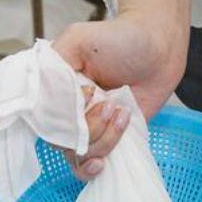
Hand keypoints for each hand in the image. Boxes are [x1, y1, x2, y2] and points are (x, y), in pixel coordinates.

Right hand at [53, 0, 191, 179]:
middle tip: (109, 103)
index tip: (88, 93)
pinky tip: (111, 150)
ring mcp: (87, 127)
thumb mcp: (77, 41)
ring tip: (121, 111)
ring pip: (79, 154)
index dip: (64, 115)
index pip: (42, 118)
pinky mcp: (109, 139)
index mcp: (53, 89)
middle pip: (61, 141)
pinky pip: (95, 162)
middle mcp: (67, 111)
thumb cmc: (119, 39)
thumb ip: (52, 69)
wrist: (159, 48)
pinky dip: (103, 158)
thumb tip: (45, 102)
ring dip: (103, 138)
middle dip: (88, 127)